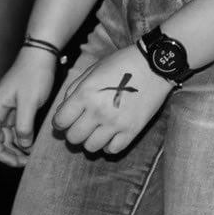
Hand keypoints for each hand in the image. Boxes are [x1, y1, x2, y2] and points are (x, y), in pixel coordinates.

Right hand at [0, 48, 60, 165]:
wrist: (41, 55)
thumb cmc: (33, 75)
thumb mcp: (30, 102)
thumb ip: (24, 125)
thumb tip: (24, 145)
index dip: (0, 154)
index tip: (17, 162)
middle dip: (10, 153)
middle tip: (27, 162)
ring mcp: (8, 109)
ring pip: (7, 136)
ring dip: (17, 148)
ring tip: (31, 155)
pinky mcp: (18, 107)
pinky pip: (16, 128)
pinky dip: (23, 138)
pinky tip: (33, 144)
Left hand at [48, 43, 172, 156]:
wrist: (154, 65)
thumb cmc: (121, 64)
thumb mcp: (92, 71)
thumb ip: (74, 91)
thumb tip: (62, 112)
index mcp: (85, 94)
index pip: (60, 121)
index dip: (59, 122)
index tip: (64, 120)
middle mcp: (98, 112)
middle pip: (73, 138)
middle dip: (72, 133)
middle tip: (79, 125)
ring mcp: (116, 123)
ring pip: (90, 147)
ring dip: (89, 140)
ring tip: (95, 131)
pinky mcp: (132, 131)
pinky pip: (112, 150)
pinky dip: (108, 145)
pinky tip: (109, 135)